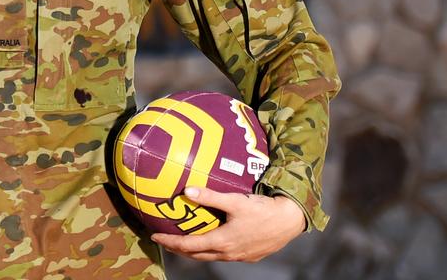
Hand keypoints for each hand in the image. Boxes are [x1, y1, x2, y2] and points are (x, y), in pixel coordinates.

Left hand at [151, 187, 305, 262]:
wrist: (290, 220)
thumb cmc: (263, 210)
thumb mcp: (235, 201)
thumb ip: (210, 196)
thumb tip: (187, 190)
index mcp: (222, 241)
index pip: (189, 245)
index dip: (170, 241)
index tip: (155, 236)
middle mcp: (229, 253)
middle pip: (197, 255)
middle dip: (178, 249)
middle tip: (165, 241)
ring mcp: (240, 256)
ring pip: (211, 257)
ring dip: (194, 251)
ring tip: (183, 243)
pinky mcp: (250, 255)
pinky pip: (224, 255)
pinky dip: (211, 251)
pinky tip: (211, 242)